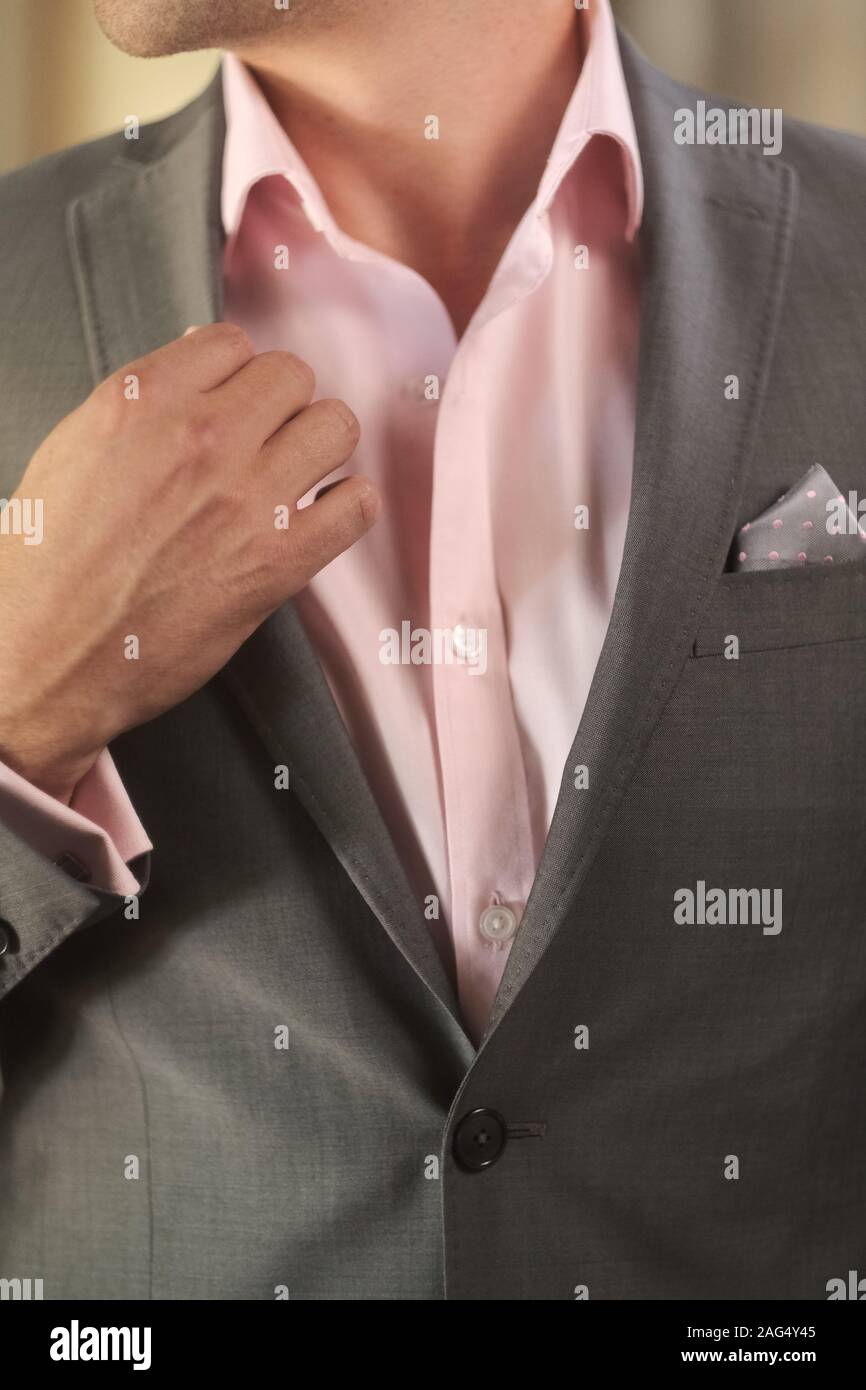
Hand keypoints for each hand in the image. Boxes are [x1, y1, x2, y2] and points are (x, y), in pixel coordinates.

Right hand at [0, 323, 378, 800]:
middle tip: (266, 440)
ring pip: (336, 427)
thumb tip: (197, 363)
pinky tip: (325, 516)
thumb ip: (142, 402)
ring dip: (321, 447)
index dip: (236, 374)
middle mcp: (203, 438)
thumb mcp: (74, 449)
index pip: (233, 343)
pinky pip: (357, 505)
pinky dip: (350, 506)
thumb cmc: (47, 560)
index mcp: (144, 400)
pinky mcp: (279, 561)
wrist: (45, 651)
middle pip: (292, 376)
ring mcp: (248, 499)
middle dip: (281, 405)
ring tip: (300, 472)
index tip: (234, 402)